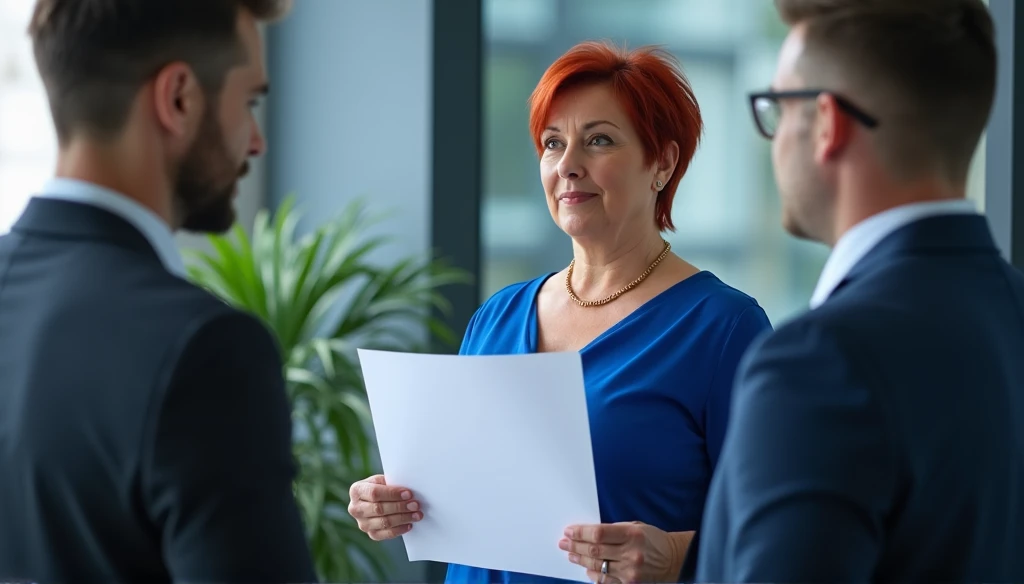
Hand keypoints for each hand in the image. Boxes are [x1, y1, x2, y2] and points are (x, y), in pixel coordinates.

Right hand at [347, 475, 422, 540]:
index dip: (392, 494)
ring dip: (403, 518)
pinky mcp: (371, 534)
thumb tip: (408, 492)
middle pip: (379, 509)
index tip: (408, 494)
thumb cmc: (381, 487)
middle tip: (415, 504)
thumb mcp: (382, 480)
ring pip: (384, 522)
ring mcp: (362, 523)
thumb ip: (391, 483)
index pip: (374, 493)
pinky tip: (409, 524)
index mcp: (356, 491)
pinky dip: (399, 530)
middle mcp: (355, 508)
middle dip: (400, 507)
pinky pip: (386, 534)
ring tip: (416, 514)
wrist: (375, 500)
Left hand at [559, 522, 689, 582]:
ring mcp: (630, 571)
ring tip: (571, 554)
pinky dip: (593, 574)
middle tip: (564, 543)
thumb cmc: (653, 540)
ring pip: (597, 566)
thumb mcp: (635, 527)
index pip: (599, 534)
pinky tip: (586, 568)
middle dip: (575, 546)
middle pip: (595, 551)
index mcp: (632, 534)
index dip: (581, 533)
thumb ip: (613, 530)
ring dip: (580, 559)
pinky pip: (605, 580)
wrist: (674, 559)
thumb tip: (587, 534)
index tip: (569, 531)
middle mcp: (631, 553)